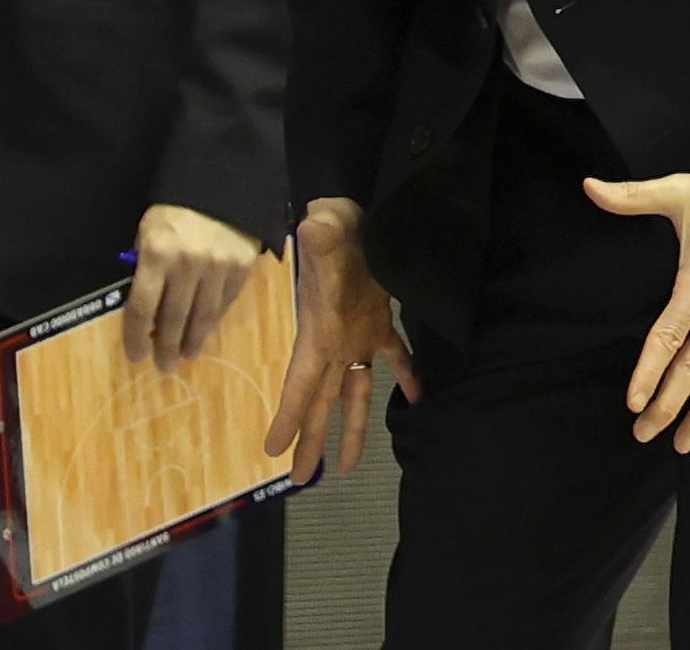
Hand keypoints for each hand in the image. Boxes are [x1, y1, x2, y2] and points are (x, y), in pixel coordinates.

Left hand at [122, 204, 263, 373]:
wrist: (222, 186)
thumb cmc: (176, 210)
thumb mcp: (147, 231)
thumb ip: (142, 265)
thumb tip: (143, 305)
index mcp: (157, 255)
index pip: (142, 307)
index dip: (136, 336)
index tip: (136, 354)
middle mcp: (187, 265)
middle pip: (173, 319)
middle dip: (166, 347)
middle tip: (164, 366)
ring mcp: (217, 269)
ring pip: (202, 317)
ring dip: (192, 341)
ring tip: (186, 355)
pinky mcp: (240, 269)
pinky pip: (224, 304)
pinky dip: (213, 321)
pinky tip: (206, 330)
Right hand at [262, 200, 419, 481]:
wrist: (353, 210)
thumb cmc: (338, 223)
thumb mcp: (329, 229)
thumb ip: (322, 235)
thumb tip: (312, 226)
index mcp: (320, 330)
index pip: (300, 380)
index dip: (287, 414)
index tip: (272, 450)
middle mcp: (334, 340)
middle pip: (320, 399)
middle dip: (310, 439)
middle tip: (301, 480)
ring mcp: (356, 333)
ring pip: (354, 390)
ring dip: (351, 426)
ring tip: (348, 467)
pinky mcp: (379, 320)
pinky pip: (393, 356)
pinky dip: (405, 377)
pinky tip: (417, 399)